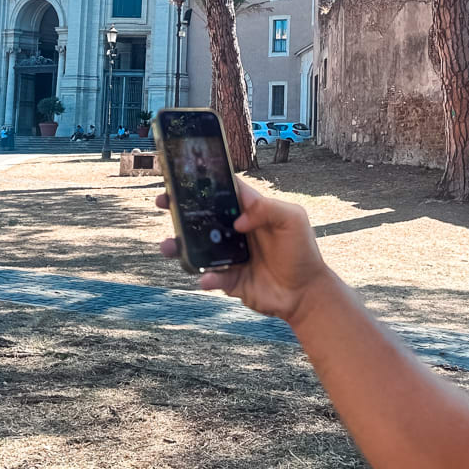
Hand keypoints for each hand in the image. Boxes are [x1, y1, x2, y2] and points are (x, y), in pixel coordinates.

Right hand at [157, 178, 331, 325]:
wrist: (306, 293)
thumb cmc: (302, 252)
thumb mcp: (293, 220)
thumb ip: (268, 209)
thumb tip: (238, 220)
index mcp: (249, 212)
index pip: (223, 191)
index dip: (203, 182)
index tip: (181, 176)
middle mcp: (235, 231)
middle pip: (202, 216)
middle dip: (179, 209)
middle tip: (163, 203)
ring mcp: (229, 256)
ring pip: (197, 248)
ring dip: (179, 246)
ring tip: (168, 246)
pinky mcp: (229, 280)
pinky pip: (210, 277)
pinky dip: (206, 277)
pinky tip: (207, 278)